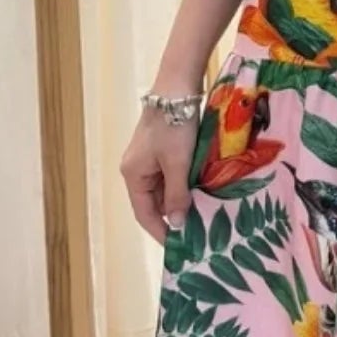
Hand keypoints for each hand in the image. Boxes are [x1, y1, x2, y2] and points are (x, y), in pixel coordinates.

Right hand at [120, 102, 197, 245]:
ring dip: (182, 201)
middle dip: (175, 217)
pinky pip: (171, 177)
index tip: (179, 247)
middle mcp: (137, 170)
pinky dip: (185, 186)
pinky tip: (202, 192)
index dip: (161, 232)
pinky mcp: (161, 151)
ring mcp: (149, 160)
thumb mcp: (177, 164)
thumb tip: (175, 224)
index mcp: (133, 175)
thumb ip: (177, 195)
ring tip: (203, 215)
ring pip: (165, 190)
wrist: (177, 89)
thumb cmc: (174, 127)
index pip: (144, 214)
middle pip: (155, 203)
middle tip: (199, 233)